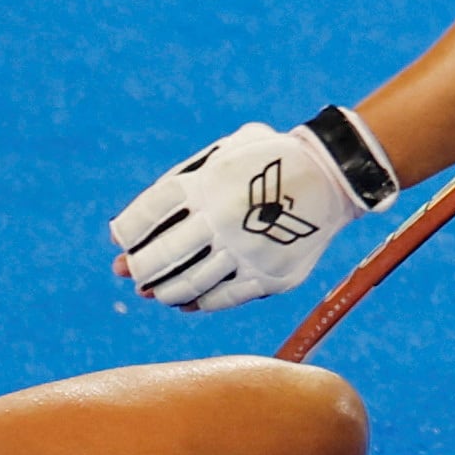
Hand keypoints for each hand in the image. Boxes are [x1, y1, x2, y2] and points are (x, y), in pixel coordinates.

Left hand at [112, 117, 375, 312]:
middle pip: (160, 255)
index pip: (147, 215)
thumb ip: (184, 178)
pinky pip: (222, 299)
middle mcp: (222, 219)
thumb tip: (133, 229)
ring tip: (155, 291)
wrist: (332, 177)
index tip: (122, 240)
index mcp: (207, 183)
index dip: (129, 231)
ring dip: (164, 290)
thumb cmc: (269, 160)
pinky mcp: (269, 277)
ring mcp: (246, 252)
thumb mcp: (226, 150)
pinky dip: (198, 303)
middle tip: (130, 272)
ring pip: (188, 284)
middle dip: (139, 268)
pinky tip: (188, 302)